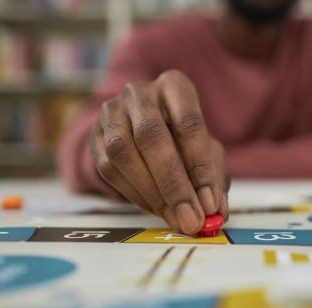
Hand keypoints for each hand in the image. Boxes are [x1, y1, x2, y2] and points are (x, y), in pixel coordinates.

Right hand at [89, 70, 229, 234]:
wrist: (142, 129)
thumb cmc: (182, 138)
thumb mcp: (205, 150)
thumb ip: (213, 177)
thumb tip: (216, 210)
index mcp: (174, 86)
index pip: (189, 124)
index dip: (200, 167)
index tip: (210, 203)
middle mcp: (140, 92)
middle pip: (152, 136)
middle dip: (173, 184)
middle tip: (190, 218)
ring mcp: (112, 111)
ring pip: (124, 152)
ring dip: (151, 192)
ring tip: (174, 217)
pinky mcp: (94, 136)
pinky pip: (108, 168)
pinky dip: (134, 194)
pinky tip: (155, 208)